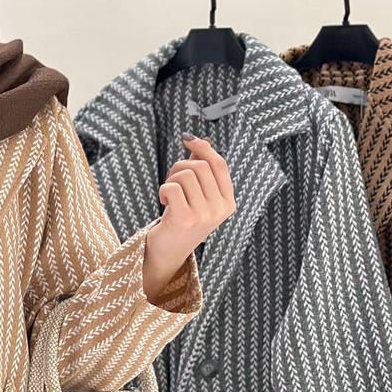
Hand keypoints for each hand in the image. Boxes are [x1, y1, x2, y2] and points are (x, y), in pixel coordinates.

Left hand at [144, 136, 236, 280]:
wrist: (168, 252)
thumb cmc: (182, 220)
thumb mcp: (198, 196)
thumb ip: (201, 170)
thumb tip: (199, 141)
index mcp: (228, 202)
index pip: (219, 164)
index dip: (203, 148)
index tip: (188, 139)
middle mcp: (220, 209)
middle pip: (200, 166)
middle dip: (180, 166)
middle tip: (172, 181)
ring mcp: (204, 215)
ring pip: (186, 174)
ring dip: (171, 179)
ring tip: (169, 194)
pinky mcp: (185, 219)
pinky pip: (172, 187)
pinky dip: (163, 190)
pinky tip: (164, 202)